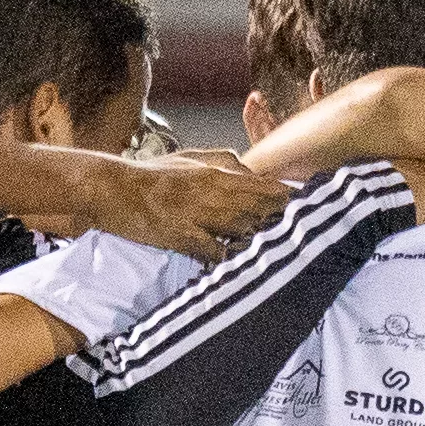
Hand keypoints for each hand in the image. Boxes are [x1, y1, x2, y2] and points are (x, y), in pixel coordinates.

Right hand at [87, 153, 294, 259]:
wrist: (111, 187)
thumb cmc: (151, 175)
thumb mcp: (189, 159)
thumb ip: (223, 160)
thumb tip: (251, 169)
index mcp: (216, 173)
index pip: (263, 186)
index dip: (289, 199)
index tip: (312, 209)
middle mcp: (212, 191)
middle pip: (260, 207)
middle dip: (286, 220)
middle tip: (311, 233)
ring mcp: (198, 213)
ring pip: (243, 227)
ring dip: (264, 238)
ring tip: (288, 251)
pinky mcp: (182, 234)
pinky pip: (214, 250)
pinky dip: (231, 258)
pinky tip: (246, 267)